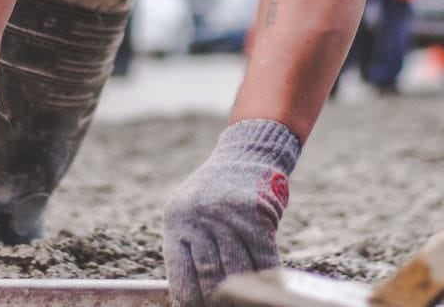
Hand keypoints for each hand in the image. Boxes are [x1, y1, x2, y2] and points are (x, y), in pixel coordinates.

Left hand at [163, 119, 300, 306]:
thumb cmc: (219, 191)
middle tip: (223, 306)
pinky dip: (266, 276)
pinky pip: (263, 257)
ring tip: (244, 299)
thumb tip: (190, 299)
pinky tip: (266, 285)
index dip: (191, 302)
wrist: (248, 152)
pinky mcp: (256, 213)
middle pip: (210, 277)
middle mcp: (199, 217)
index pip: (182, 276)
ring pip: (238, 270)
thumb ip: (191, 248)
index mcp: (177, 220)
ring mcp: (228, 215)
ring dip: (243, 291)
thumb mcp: (193, 211)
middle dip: (218, 300)